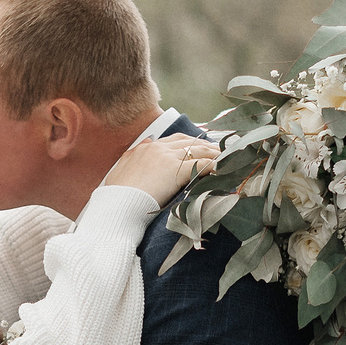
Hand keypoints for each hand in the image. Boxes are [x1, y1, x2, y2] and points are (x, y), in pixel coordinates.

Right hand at [104, 133, 221, 203]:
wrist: (117, 204)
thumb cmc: (117, 193)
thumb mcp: (121, 168)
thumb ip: (134, 154)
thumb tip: (145, 141)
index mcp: (147, 147)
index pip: (176, 140)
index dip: (191, 144)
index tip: (202, 148)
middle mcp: (158, 148)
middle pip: (189, 142)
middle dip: (207, 146)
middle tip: (221, 152)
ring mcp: (167, 158)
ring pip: (197, 151)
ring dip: (214, 154)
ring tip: (228, 159)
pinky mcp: (175, 170)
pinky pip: (200, 165)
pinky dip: (213, 166)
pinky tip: (223, 169)